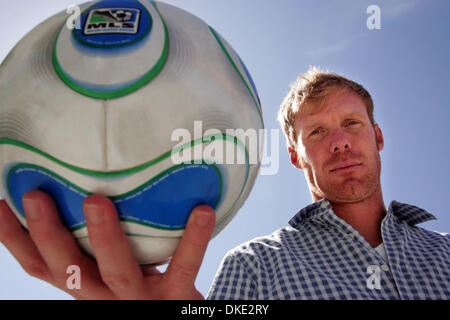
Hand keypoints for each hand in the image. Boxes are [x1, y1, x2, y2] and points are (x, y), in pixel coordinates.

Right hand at [0, 190, 214, 298]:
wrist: (177, 316)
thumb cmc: (142, 282)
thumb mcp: (112, 264)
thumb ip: (98, 239)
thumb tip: (83, 181)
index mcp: (85, 284)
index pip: (40, 265)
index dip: (14, 238)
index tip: (0, 202)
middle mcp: (103, 296)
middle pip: (68, 270)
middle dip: (48, 234)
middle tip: (34, 195)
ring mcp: (138, 300)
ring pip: (116, 271)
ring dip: (103, 237)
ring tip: (95, 201)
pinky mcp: (174, 299)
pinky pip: (183, 268)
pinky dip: (193, 239)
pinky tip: (201, 210)